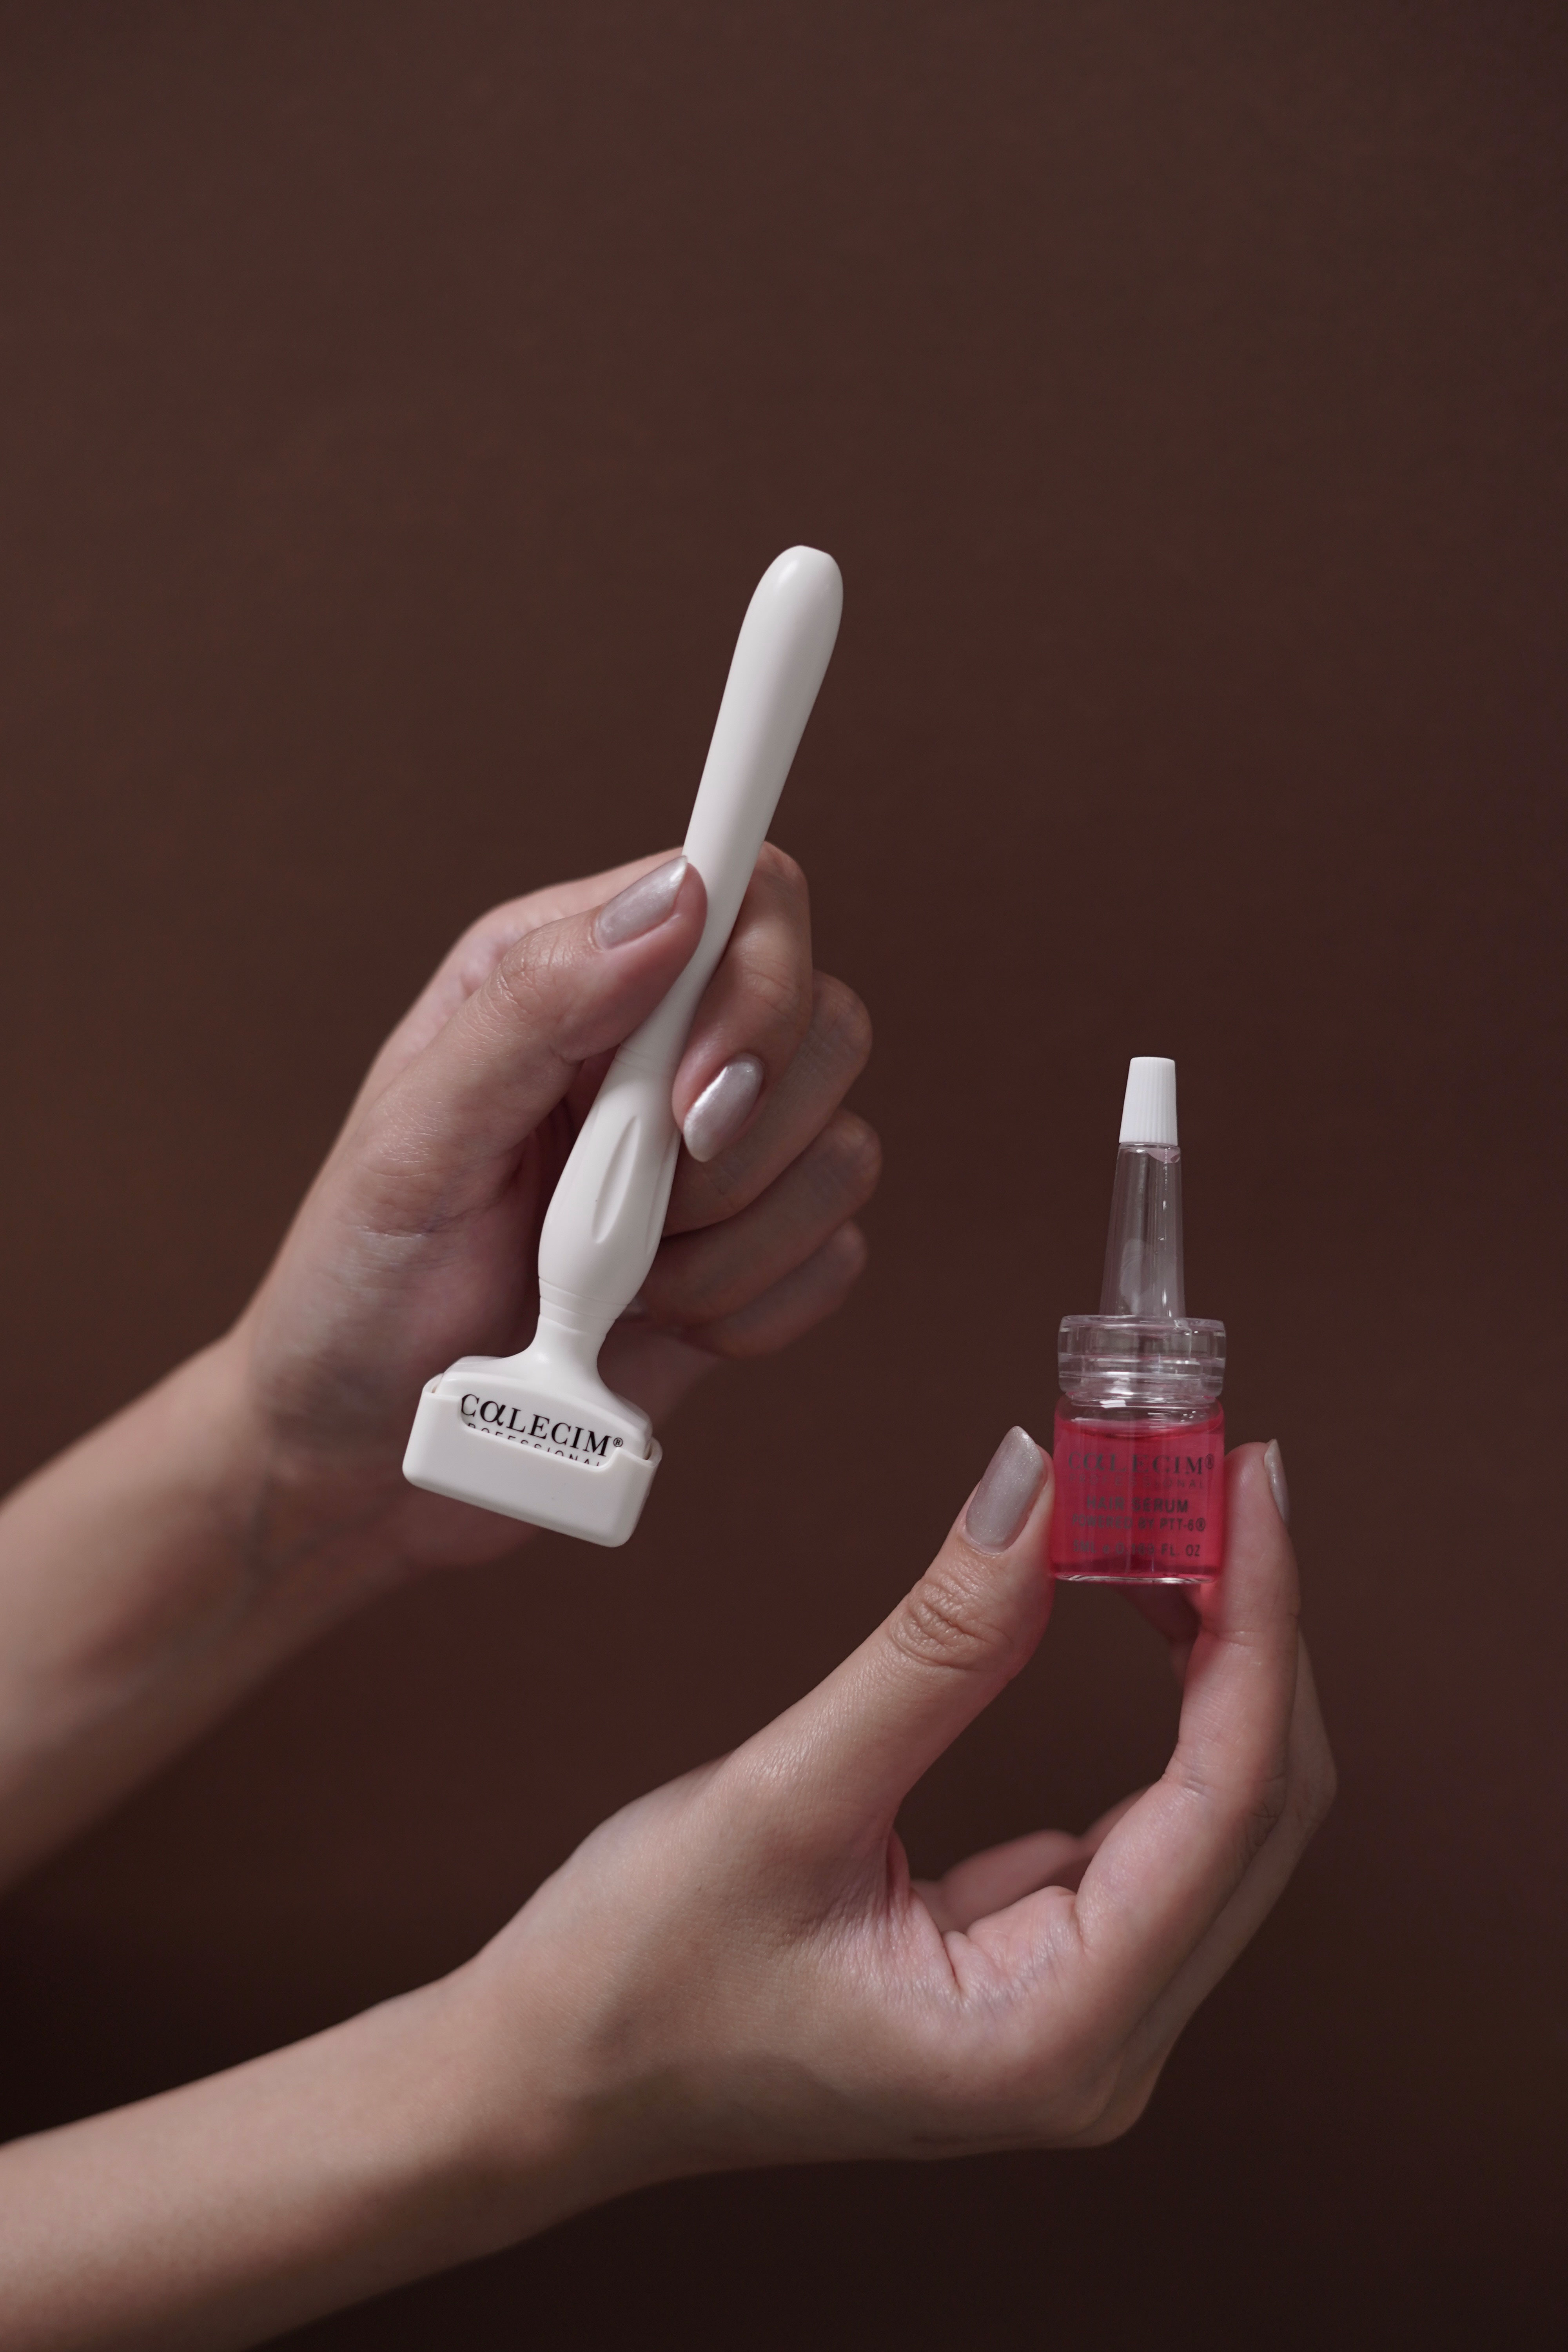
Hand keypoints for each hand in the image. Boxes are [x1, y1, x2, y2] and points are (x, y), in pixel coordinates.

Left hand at [227, 847, 876, 1580]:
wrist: (362, 1462)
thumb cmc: (358, 1288)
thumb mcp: (414, 1139)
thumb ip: (537, 1003)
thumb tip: (675, 897)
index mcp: (565, 977)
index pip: (741, 897)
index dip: (755, 982)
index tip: (690, 1089)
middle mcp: (655, 1052)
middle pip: (824, 1018)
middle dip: (739, 1137)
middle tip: (633, 1201)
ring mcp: (714, 1161)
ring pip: (843, 1147)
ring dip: (733, 1240)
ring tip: (613, 1283)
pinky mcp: (750, 1259)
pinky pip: (836, 1257)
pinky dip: (752, 1309)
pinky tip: (655, 1326)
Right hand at [458, 1436, 1333, 2191]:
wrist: (552, 2078)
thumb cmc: (639, 1978)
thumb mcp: (784, 1794)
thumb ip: (936, 1648)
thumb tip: (1041, 1489)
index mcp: (1050, 2040)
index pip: (1228, 1805)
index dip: (1258, 1626)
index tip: (1249, 1483)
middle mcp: (1096, 2052)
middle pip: (1256, 1815)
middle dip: (1254, 1630)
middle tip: (1224, 1471)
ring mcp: (1077, 2019)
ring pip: (1219, 1820)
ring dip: (1217, 1663)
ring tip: (1188, 1517)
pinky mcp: (1043, 1973)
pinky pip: (1153, 1830)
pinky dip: (1166, 1709)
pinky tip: (1144, 1607)